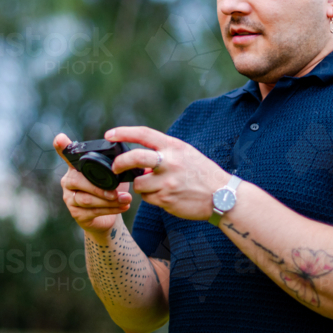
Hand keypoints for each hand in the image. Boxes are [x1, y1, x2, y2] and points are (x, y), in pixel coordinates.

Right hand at [53, 133, 131, 240]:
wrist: (109, 216)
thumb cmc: (110, 190)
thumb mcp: (113, 176)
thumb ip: (114, 166)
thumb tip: (126, 162)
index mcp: (77, 167)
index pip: (67, 155)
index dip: (62, 147)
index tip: (60, 138)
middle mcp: (69, 180)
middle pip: (78, 181)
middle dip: (100, 188)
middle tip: (118, 192)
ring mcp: (69, 197)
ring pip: (86, 199)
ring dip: (109, 200)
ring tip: (126, 199)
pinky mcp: (75, 213)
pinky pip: (92, 211)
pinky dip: (110, 209)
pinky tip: (123, 207)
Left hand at [106, 126, 229, 220]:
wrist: (223, 196)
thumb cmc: (203, 173)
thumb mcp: (186, 153)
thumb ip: (164, 153)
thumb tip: (140, 161)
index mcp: (174, 147)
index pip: (144, 134)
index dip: (123, 133)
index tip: (109, 134)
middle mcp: (170, 162)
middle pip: (134, 158)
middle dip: (120, 163)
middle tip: (115, 167)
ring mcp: (168, 182)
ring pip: (139, 184)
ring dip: (142, 186)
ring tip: (156, 186)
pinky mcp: (167, 199)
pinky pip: (148, 198)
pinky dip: (152, 197)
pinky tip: (166, 195)